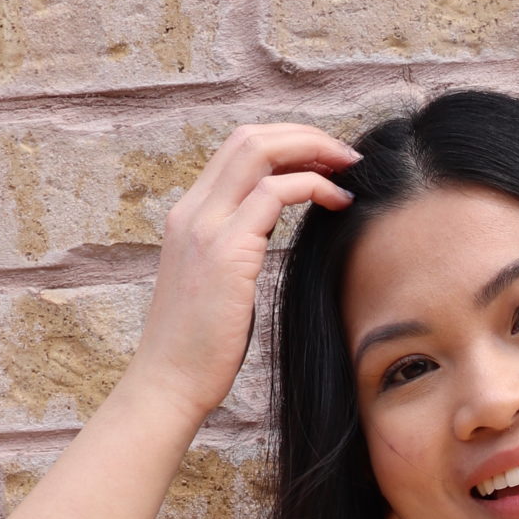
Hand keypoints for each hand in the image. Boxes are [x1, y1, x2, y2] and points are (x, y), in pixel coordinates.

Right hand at [124, 122, 358, 422]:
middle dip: (303, 136)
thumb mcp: (215, 284)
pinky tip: (339, 203)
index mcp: (190, 216)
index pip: (236, 151)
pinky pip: (275, 194)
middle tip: (344, 155)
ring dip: (313, 151)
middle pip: (249, 138)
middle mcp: (193, 212)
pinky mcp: (227, 251)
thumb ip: (233, 250)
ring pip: (260, 152)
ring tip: (349, 169)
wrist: (170, 382)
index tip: (323, 160)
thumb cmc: (198, 348)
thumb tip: (262, 239)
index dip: (284, 143)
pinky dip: (313, 187)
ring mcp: (207, 228)